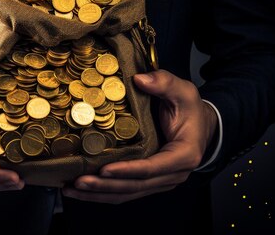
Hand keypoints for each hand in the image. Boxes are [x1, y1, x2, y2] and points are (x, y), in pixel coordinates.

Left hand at [63, 70, 216, 203]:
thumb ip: (164, 82)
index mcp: (184, 155)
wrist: (201, 125)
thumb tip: (140, 79)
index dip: (127, 170)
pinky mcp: (149, 182)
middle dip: (105, 186)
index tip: (104, 169)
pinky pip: (125, 192)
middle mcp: (172, 174)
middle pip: (135, 186)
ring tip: (73, 190)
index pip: (152, 168)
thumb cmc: (191, 110)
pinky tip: (82, 191)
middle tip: (79, 182)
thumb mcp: (183, 91)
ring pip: (128, 194)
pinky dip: (103, 192)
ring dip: (99, 194)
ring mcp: (160, 181)